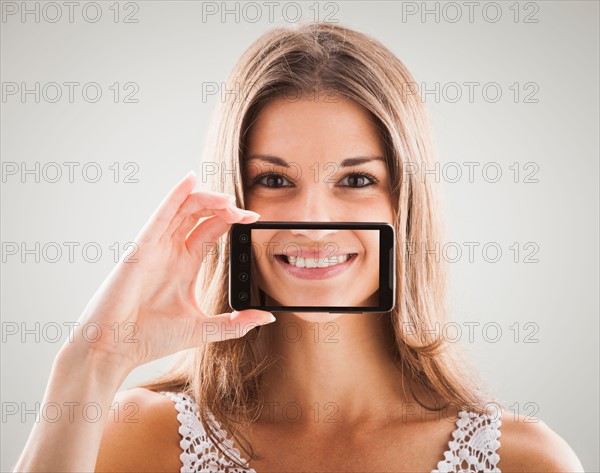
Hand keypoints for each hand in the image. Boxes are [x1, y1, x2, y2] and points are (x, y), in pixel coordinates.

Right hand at [64, 170, 274, 374]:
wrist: (115, 349)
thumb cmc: (150, 338)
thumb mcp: (202, 329)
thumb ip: (235, 323)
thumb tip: (265, 317)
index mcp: (185, 264)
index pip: (212, 230)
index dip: (232, 220)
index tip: (254, 219)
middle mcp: (171, 250)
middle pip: (200, 214)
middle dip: (224, 208)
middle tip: (246, 213)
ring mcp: (156, 246)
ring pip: (184, 209)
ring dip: (207, 199)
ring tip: (228, 199)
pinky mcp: (141, 247)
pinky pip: (160, 215)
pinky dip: (174, 196)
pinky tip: (190, 179)